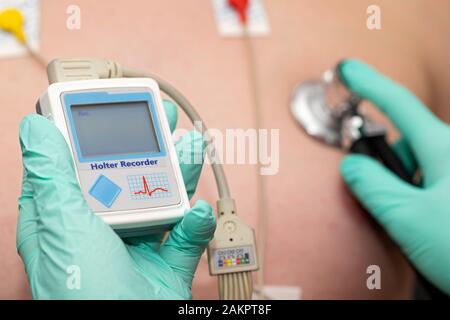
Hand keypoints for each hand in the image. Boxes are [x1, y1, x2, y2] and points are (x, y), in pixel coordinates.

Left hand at [17, 101, 215, 298]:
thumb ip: (53, 175)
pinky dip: (197, 222)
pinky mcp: (167, 261)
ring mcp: (136, 244)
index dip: (90, 131)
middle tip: (163, 115)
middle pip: (126, 174)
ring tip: (193, 146)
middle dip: (147, 142)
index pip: (74, 163)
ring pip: (161, 196)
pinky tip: (197, 213)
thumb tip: (35, 128)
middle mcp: (101, 227)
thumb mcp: (63, 226)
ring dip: (180, 171)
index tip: (107, 103)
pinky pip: (187, 233)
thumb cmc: (85, 293)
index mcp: (67, 217)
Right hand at [339, 59, 449, 294]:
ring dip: (403, 184)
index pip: (398, 104)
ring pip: (419, 166)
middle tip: (380, 192)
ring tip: (409, 220)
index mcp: (444, 149)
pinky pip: (432, 183)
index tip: (349, 68)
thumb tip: (352, 167)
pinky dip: (418, 196)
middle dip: (387, 160)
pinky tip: (423, 224)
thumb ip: (372, 186)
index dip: (369, 83)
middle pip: (406, 142)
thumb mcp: (407, 217)